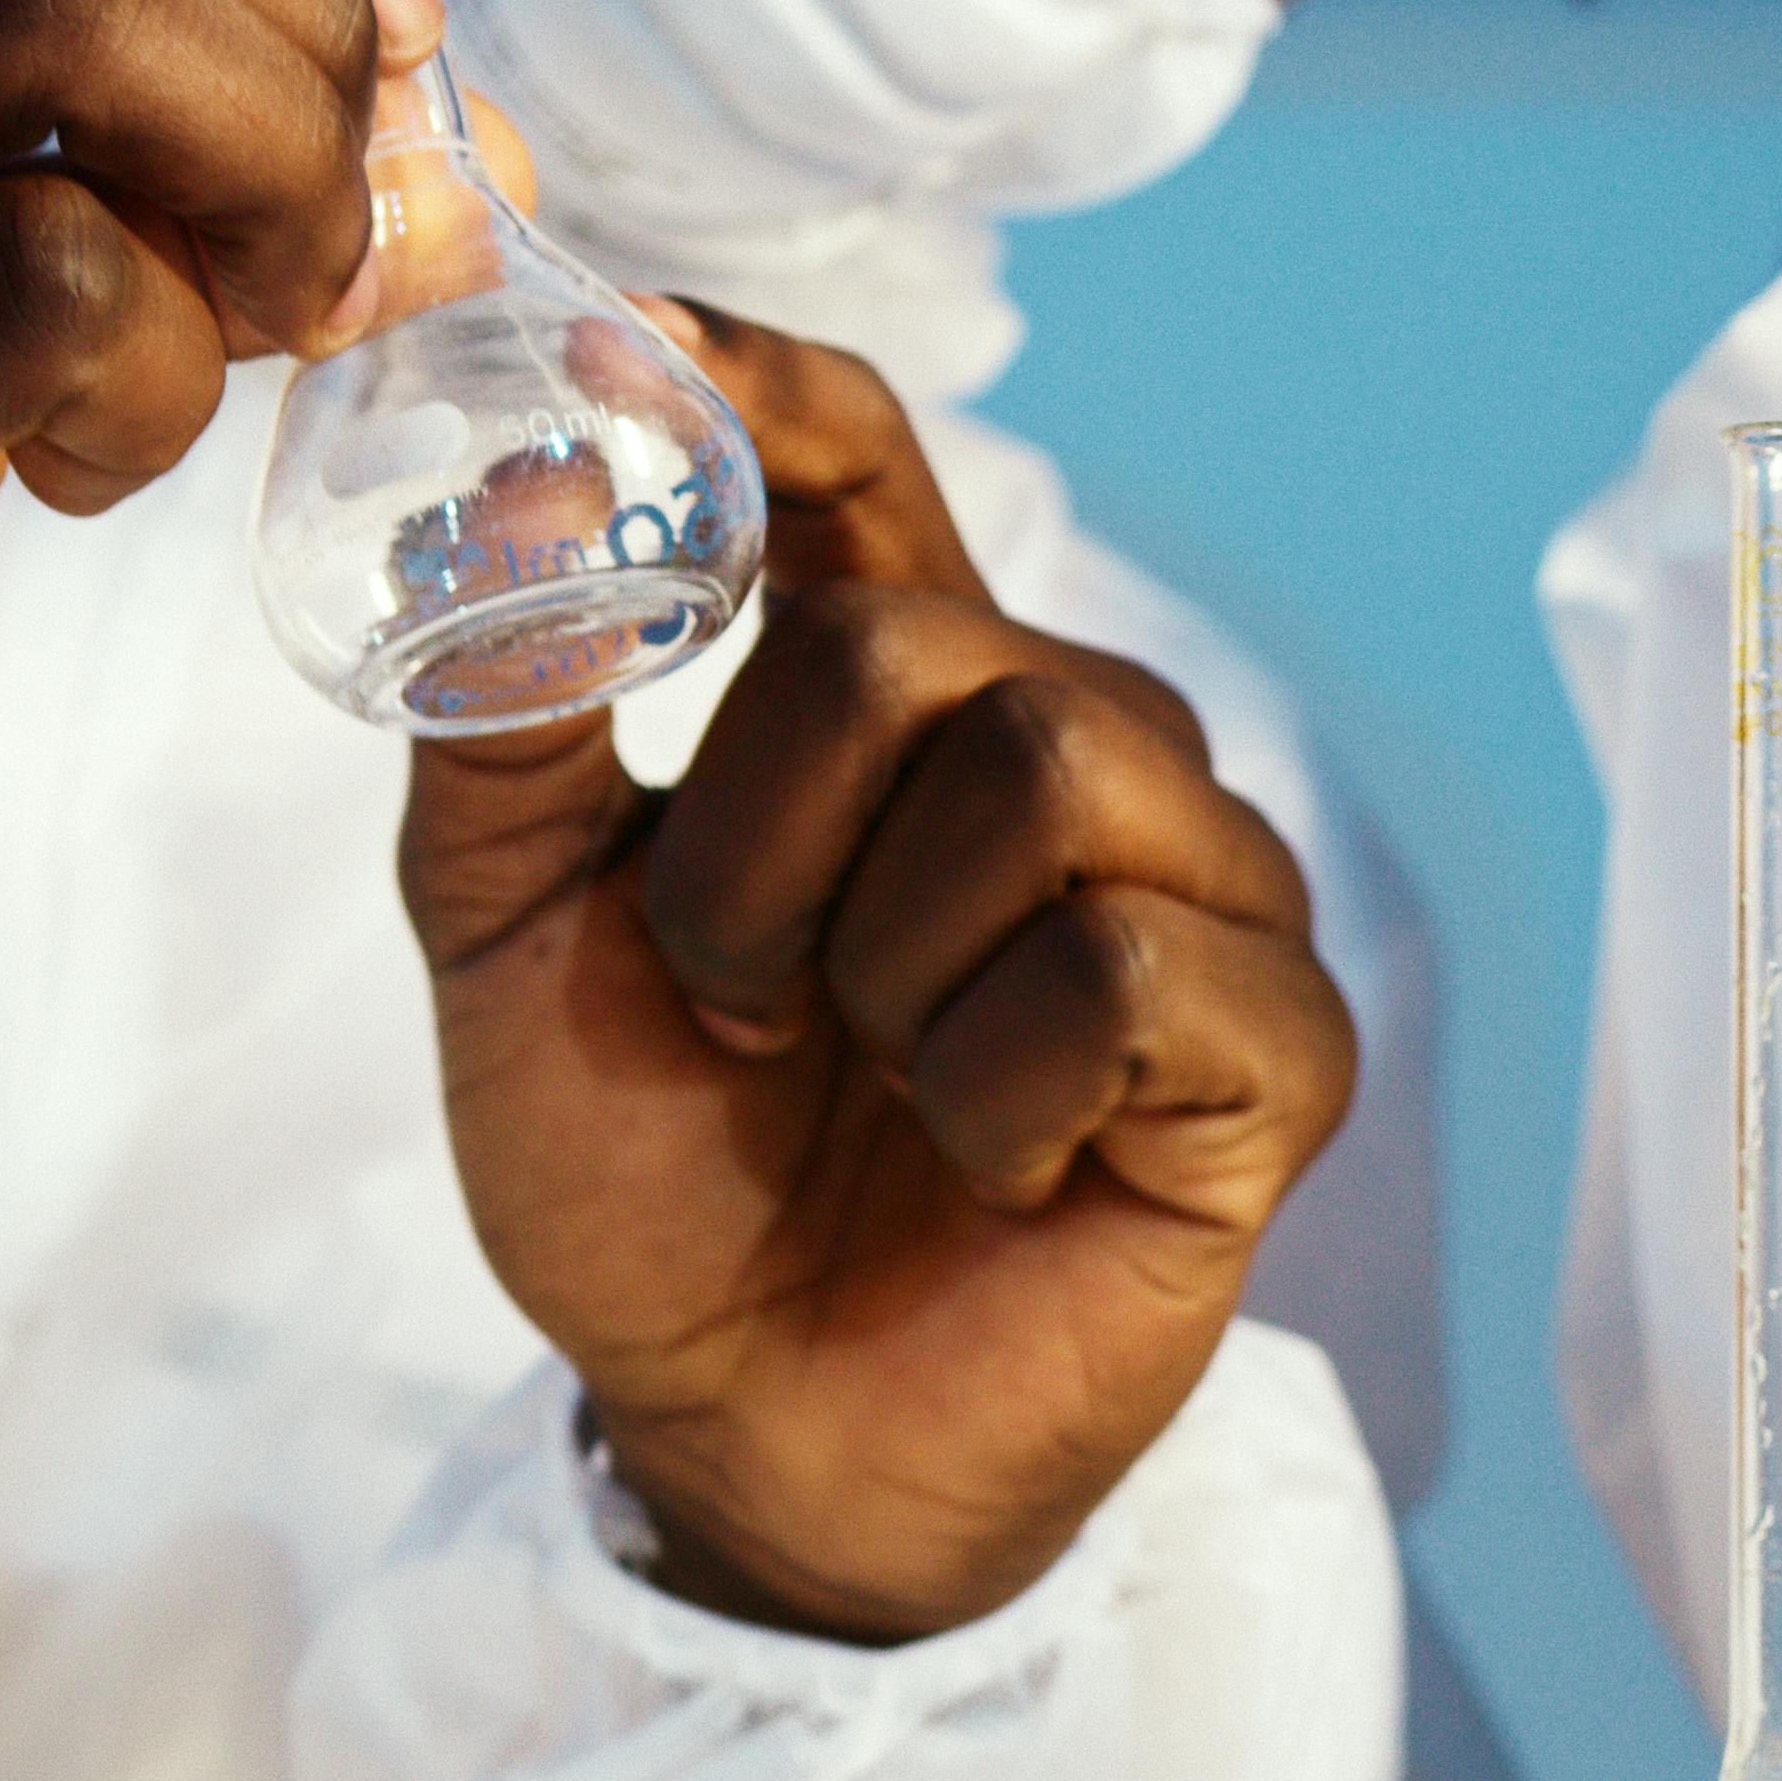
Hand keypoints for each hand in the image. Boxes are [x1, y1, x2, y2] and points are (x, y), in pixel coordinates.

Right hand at [0, 0, 412, 991]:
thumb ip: (99, 123)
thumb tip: (452, 120)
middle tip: (314, 237)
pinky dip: (164, 373)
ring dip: (262, 173)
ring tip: (224, 331)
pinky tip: (79, 464)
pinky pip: (48, 279)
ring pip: (73, 0)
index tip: (337, 49)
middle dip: (304, 33)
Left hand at [402, 313, 1351, 1643]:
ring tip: (871, 1082)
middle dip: (763, 842)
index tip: (632, 344)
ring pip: (1050, 772)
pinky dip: (997, 1088)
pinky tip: (991, 1163)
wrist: (739, 1436)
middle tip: (739, 1004)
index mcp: (900, 693)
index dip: (765, 389)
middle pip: (927, 640)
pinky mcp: (1278, 1052)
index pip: (862, 457)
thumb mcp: (510, 929)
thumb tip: (506, 478)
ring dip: (884, 964)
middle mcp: (1078, 750)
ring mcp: (1202, 893)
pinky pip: (1130, 967)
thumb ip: (503, 707)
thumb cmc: (652, 1176)